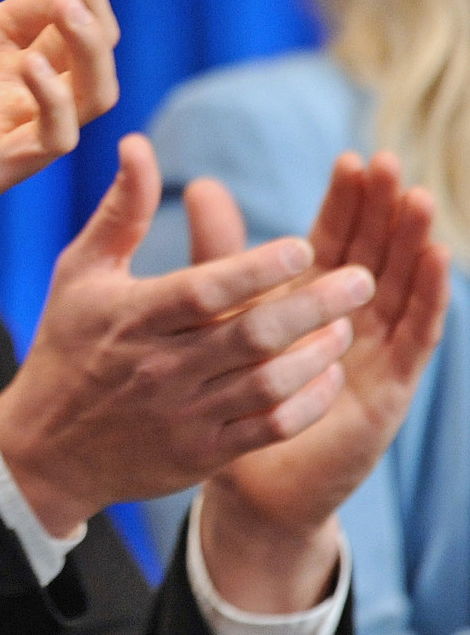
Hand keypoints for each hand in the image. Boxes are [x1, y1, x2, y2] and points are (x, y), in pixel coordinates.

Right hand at [0, 135, 376, 537]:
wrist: (47, 447)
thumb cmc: (67, 344)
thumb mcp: (80, 272)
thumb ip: (120, 211)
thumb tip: (137, 143)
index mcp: (131, 317)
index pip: (204, 290)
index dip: (257, 268)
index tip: (304, 246)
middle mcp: (159, 367)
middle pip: (252, 335)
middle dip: (314, 305)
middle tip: (362, 280)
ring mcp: (182, 414)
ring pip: (269, 383)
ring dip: (318, 353)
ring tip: (350, 324)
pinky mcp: (200, 454)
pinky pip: (269, 429)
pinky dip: (308, 402)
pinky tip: (329, 375)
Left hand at [198, 152, 448, 611]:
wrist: (235, 475)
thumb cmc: (223, 390)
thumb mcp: (218, 313)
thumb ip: (218, 253)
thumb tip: (199, 184)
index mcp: (306, 299)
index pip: (334, 239)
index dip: (345, 202)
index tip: (352, 159)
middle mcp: (348, 322)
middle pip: (374, 253)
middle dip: (384, 210)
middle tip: (391, 164)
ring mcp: (373, 355)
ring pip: (402, 289)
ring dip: (413, 244)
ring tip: (419, 200)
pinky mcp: (386, 391)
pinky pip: (414, 339)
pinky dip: (429, 299)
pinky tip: (436, 262)